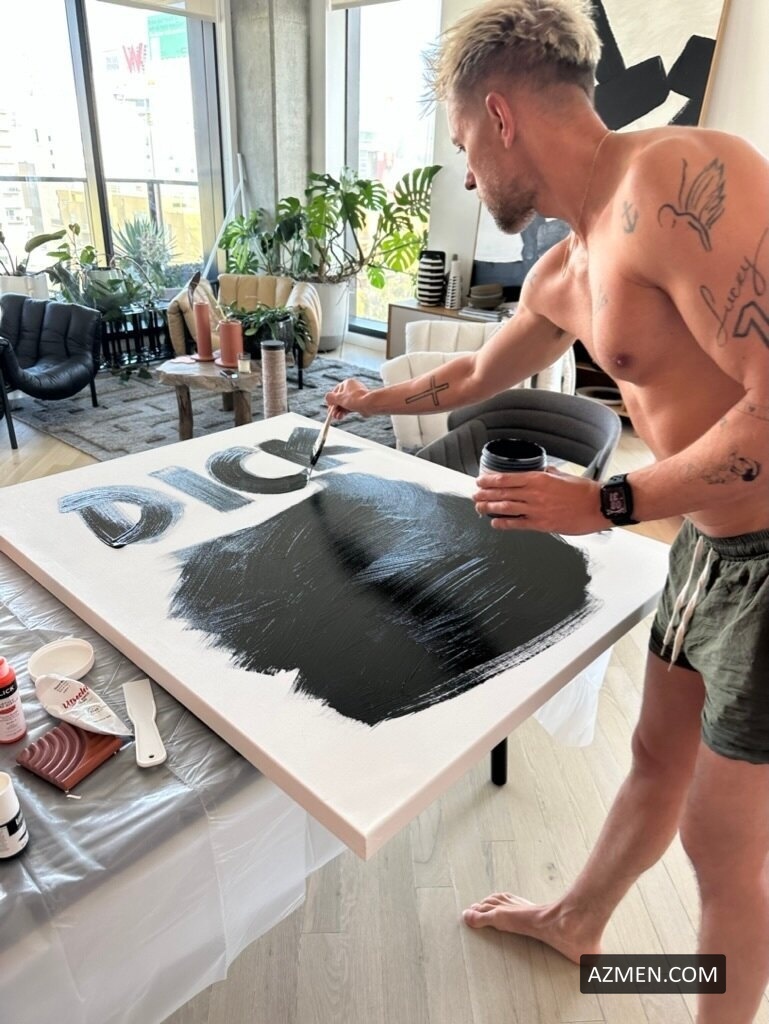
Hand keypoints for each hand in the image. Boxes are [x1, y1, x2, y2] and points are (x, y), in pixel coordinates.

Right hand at [325, 379, 370, 419]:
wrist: (369, 405)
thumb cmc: (355, 399)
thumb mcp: (339, 398)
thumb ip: (331, 398)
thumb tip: (327, 397)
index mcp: (347, 383)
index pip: (336, 392)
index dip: (332, 400)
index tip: (329, 407)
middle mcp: (352, 388)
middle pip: (340, 399)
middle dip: (335, 408)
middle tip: (332, 414)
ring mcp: (356, 395)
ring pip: (345, 404)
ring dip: (339, 411)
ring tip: (337, 417)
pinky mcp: (360, 402)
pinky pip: (350, 407)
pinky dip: (345, 412)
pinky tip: (341, 416)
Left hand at [473, 467, 607, 534]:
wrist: (599, 505)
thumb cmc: (585, 490)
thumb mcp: (563, 476)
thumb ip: (548, 474)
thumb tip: (539, 471)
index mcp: (539, 478)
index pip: (507, 478)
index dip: (490, 480)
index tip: (480, 481)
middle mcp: (535, 493)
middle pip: (503, 493)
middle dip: (485, 494)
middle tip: (474, 495)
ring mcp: (537, 510)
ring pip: (506, 508)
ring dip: (489, 508)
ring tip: (479, 508)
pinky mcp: (542, 524)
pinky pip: (518, 524)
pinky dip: (504, 524)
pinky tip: (495, 523)